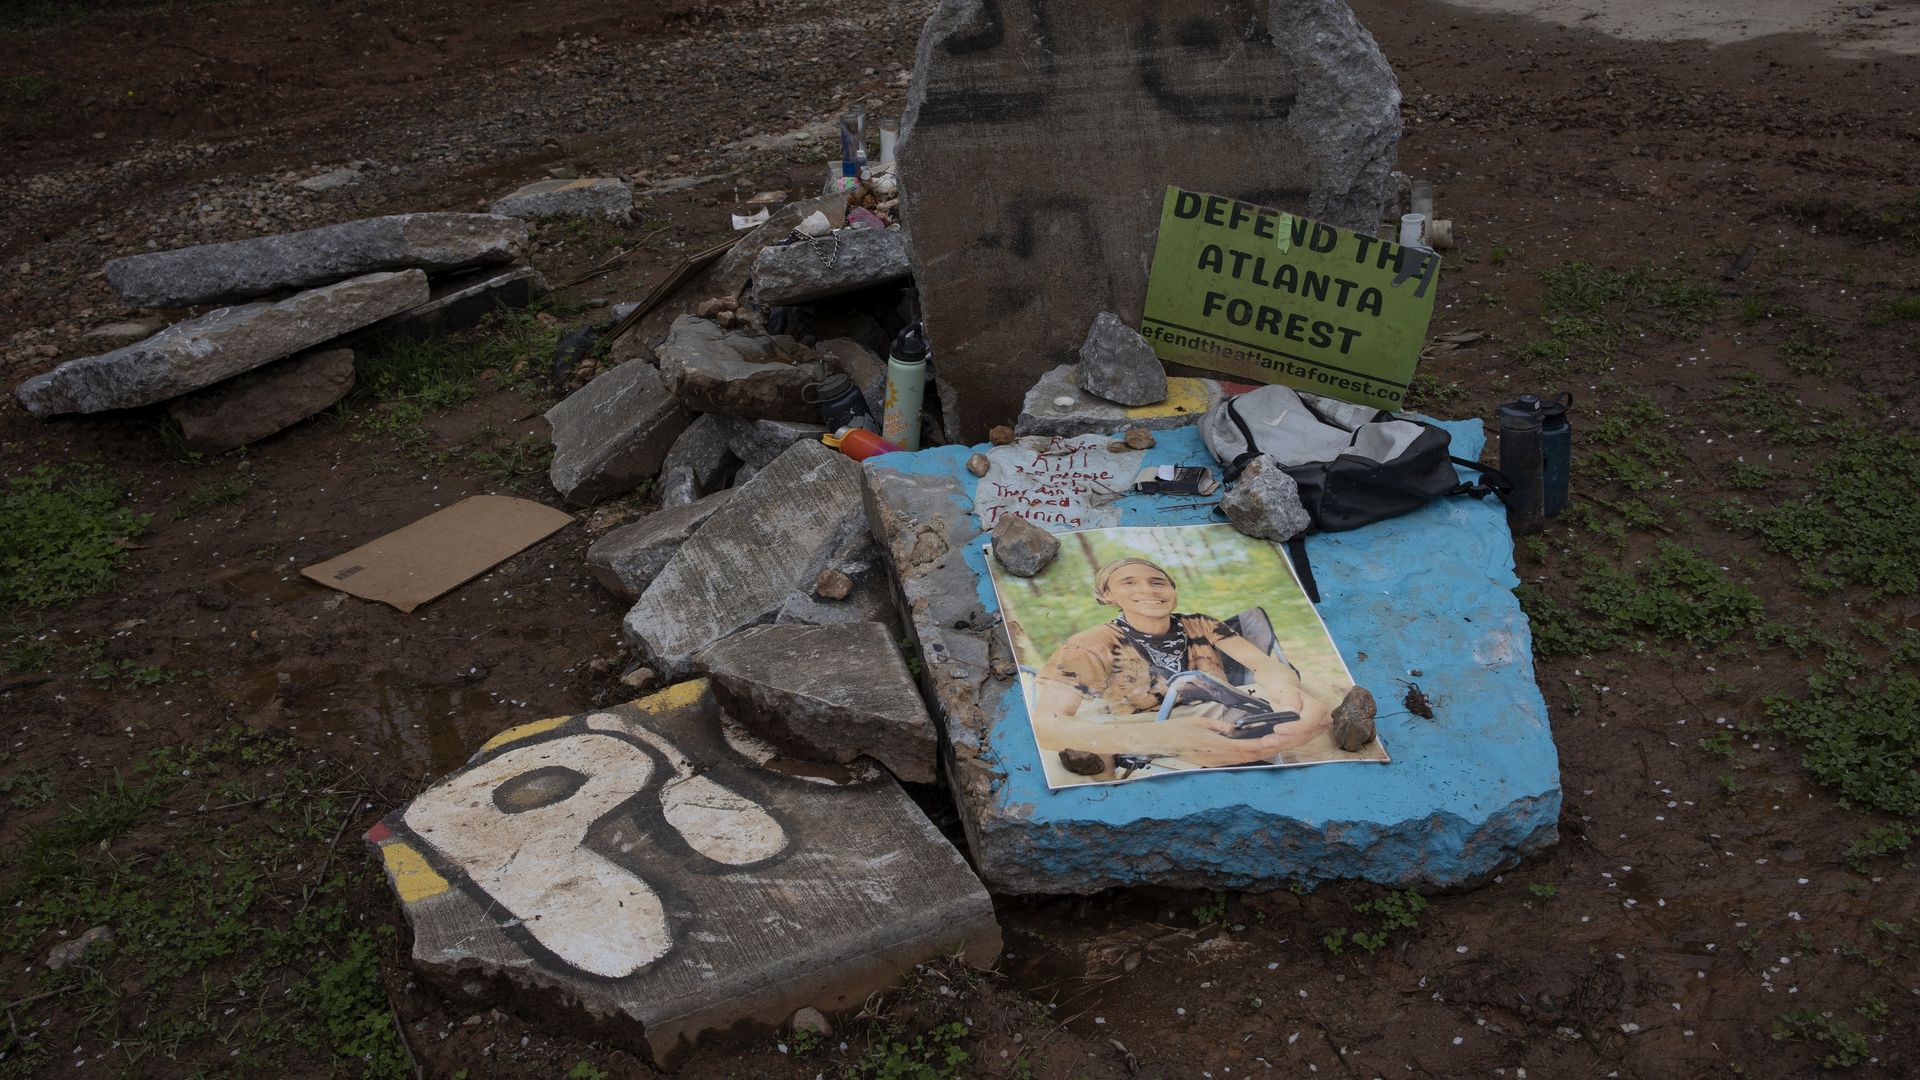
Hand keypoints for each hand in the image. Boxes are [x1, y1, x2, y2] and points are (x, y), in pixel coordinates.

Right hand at [1147, 711, 1302, 767]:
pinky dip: (1247, 755)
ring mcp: (1216, 762)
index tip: (1277, 738)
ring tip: (1274, 745)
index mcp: (1218, 747)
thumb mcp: (1202, 722)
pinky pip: (1234, 760)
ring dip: (1259, 753)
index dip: (1264, 744)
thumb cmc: (1178, 729)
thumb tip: (1237, 730)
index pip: (1248, 747)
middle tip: (1283, 742)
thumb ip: (1222, 727)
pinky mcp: (1212, 763)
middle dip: (1267, 750)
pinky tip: (1255, 749)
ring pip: (1244, 760)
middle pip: (1249, 756)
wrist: (1160, 742)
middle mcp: (1220, 758)